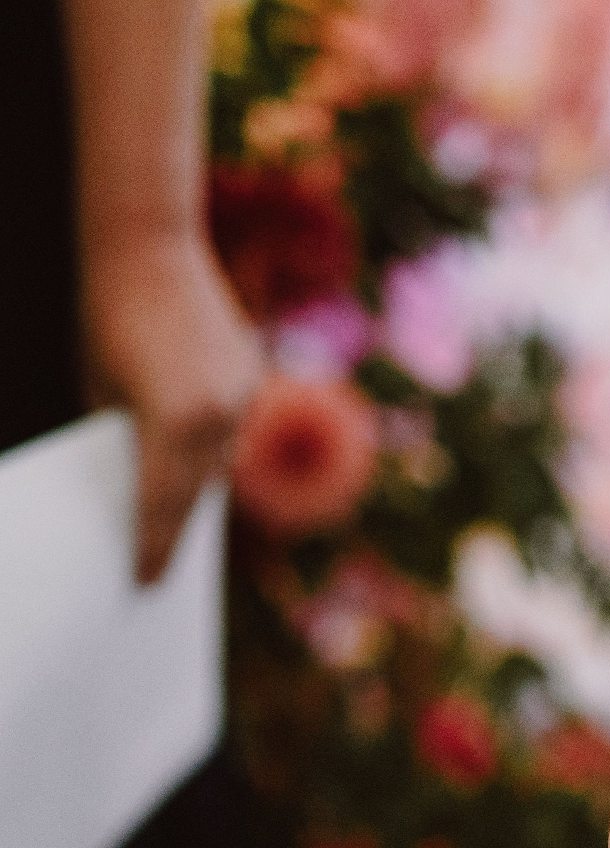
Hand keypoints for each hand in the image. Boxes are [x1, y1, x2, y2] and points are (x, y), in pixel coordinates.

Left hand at [82, 229, 264, 581]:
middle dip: (177, 527)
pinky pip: (230, 427)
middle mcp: (220, 416)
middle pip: (198, 492)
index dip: (152, 549)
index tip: (145, 583)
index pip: (162, 506)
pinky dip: (209, 445)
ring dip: (195, 484)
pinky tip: (191, 455)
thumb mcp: (98, 390)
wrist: (149, 242)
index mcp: (174, 423)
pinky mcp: (250, 374)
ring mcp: (243, 395)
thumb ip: (125, 441)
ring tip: (174, 514)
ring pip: (219, 461)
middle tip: (160, 563)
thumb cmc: (103, 314)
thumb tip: (134, 485)